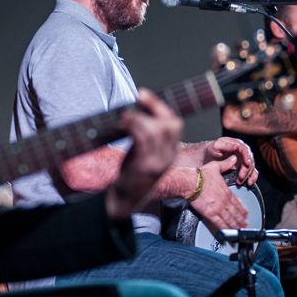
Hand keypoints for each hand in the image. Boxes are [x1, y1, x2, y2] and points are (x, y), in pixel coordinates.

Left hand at [106, 89, 182, 219]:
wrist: (123, 202)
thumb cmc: (131, 175)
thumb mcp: (146, 155)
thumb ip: (148, 137)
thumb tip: (136, 111)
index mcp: (170, 152)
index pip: (175, 123)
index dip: (160, 105)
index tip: (143, 94)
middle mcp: (168, 156)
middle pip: (171, 124)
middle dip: (154, 106)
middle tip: (136, 101)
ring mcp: (158, 162)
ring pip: (157, 129)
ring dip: (138, 117)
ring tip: (124, 116)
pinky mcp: (146, 167)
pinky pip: (143, 139)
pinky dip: (132, 126)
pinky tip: (121, 125)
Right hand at [190, 157, 247, 231]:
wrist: (190, 182)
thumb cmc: (199, 175)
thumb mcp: (215, 166)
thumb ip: (226, 164)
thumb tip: (233, 159)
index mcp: (226, 191)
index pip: (238, 202)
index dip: (243, 210)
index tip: (246, 214)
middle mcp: (224, 201)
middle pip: (235, 213)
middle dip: (241, 220)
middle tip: (246, 225)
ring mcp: (218, 208)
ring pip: (229, 219)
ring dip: (236, 225)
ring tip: (240, 230)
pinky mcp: (209, 214)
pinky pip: (219, 223)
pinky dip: (225, 228)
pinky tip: (228, 232)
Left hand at [202, 137, 256, 185]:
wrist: (207, 157)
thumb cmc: (212, 150)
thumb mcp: (216, 146)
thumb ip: (226, 145)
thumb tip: (237, 146)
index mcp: (237, 144)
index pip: (245, 150)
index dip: (247, 157)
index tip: (246, 163)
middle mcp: (242, 151)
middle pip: (249, 160)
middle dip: (246, 169)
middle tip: (240, 176)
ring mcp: (243, 160)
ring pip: (251, 167)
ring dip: (248, 175)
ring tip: (240, 181)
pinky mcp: (243, 167)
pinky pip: (252, 172)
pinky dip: (252, 177)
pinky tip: (249, 182)